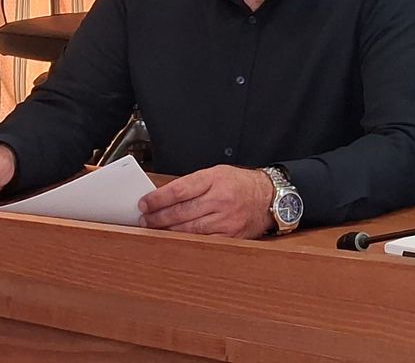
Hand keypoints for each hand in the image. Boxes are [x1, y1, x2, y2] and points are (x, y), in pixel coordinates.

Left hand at [138, 165, 274, 237]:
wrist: (269, 197)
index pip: (179, 190)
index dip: (158, 199)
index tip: (144, 203)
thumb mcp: (218, 173)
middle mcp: (221, 199)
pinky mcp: (231, 236)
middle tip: (144, 219)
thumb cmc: (241, 184)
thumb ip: (193, 184)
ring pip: (189, 229)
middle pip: (181, 212)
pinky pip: (203, 241)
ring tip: (154, 230)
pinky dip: (186, 241)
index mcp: (216, 179)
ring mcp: (226, 219)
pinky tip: (175, 240)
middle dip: (158, 217)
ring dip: (167, 231)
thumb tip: (163, 197)